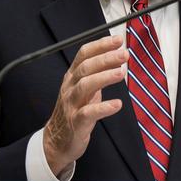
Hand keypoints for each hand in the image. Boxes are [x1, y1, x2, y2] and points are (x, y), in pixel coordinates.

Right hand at [43, 35, 127, 176]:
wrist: (56, 140)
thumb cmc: (74, 110)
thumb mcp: (84, 88)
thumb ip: (98, 73)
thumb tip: (117, 57)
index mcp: (72, 77)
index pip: (83, 54)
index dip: (100, 45)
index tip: (117, 40)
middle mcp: (70, 87)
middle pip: (86, 68)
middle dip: (105, 58)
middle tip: (124, 54)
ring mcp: (72, 104)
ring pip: (85, 86)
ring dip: (104, 77)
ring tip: (121, 72)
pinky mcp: (77, 122)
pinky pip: (89, 113)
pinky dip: (104, 108)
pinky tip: (117, 104)